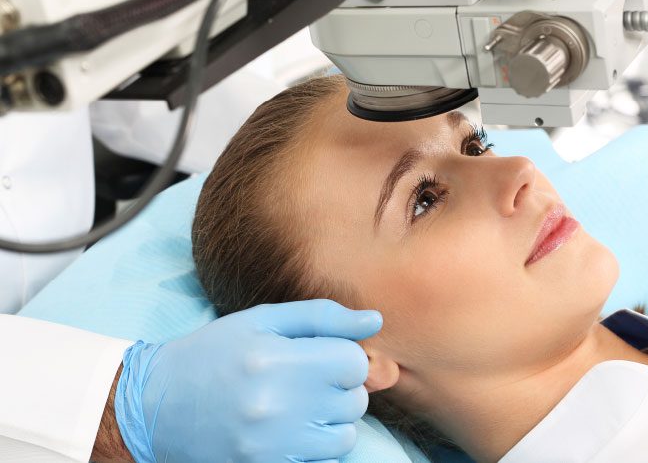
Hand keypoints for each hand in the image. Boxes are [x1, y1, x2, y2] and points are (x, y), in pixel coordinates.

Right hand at [114, 299, 381, 462]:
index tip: (322, 357)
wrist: (154, 407)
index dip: (344, 357)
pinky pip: (325, 460)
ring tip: (300, 406)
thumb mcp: (262, 320)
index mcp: (274, 360)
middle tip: (307, 380)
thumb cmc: (213, 354)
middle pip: (355, 399)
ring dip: (333, 419)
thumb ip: (323, 317)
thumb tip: (375, 320)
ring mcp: (271, 446)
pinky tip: (291, 430)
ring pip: (346, 434)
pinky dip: (317, 445)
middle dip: (340, 387)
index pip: (354, 362)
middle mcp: (275, 406)